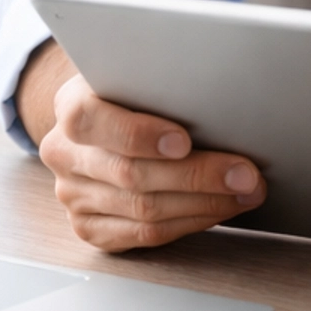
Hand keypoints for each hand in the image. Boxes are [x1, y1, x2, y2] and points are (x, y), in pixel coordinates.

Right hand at [29, 59, 266, 253]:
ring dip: (204, 203)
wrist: (111, 121)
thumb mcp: (141, 76)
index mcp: (71, 106)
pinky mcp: (90, 227)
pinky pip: (144, 234)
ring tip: (245, 191)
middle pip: (130, 173)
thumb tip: (223, 97)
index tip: (183, 140)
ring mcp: (73, 195)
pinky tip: (219, 209)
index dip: (138, 134)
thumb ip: (163, 84)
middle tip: (245, 173)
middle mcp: (64, 153)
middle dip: (197, 175)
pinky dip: (189, 223)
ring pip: (143, 209)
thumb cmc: (136, 96)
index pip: (90, 120)